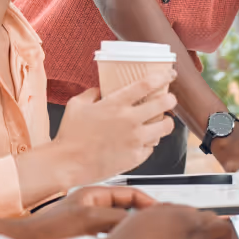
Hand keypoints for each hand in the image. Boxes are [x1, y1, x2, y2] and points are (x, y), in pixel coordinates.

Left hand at [0, 186, 154, 238]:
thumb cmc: (50, 229)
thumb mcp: (88, 219)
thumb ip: (115, 217)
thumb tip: (139, 221)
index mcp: (94, 194)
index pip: (130, 194)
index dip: (148, 202)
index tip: (163, 212)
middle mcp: (91, 205)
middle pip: (126, 209)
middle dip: (142, 217)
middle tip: (159, 228)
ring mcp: (87, 222)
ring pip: (118, 225)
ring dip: (131, 231)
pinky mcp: (83, 238)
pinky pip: (109, 237)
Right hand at [51, 73, 177, 188]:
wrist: (67, 164)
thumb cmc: (70, 134)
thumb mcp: (77, 104)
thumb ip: (93, 93)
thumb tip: (101, 90)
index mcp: (116, 103)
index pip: (147, 84)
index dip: (162, 77)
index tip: (169, 74)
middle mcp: (130, 120)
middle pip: (164, 104)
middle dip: (171, 99)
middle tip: (169, 99)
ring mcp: (135, 140)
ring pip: (165, 127)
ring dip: (165, 122)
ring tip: (161, 121)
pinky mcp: (135, 158)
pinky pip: (152, 147)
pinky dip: (150, 142)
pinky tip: (144, 140)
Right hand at [107, 205, 238, 238]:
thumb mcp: (138, 221)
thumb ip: (155, 217)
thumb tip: (161, 216)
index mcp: (170, 210)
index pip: (192, 210)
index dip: (198, 220)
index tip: (200, 226)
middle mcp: (186, 219)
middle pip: (210, 217)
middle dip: (217, 225)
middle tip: (220, 233)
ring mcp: (195, 236)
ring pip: (222, 229)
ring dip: (228, 235)